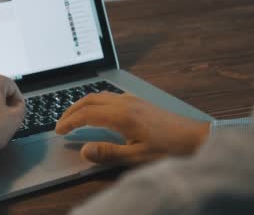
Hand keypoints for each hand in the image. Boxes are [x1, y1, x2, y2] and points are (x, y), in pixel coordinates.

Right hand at [55, 92, 209, 164]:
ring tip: (74, 117)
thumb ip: (108, 153)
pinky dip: (96, 102)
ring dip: (83, 104)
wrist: (194, 137)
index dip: (70, 122)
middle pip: (90, 100)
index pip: (87, 114)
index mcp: (122, 116)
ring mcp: (133, 100)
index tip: (59, 131)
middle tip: (61, 123)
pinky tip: (98, 112)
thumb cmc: (169, 149)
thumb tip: (84, 150)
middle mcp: (126, 103)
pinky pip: (110, 96)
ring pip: (100, 95)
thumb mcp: (137, 157)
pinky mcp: (139, 101)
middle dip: (72, 110)